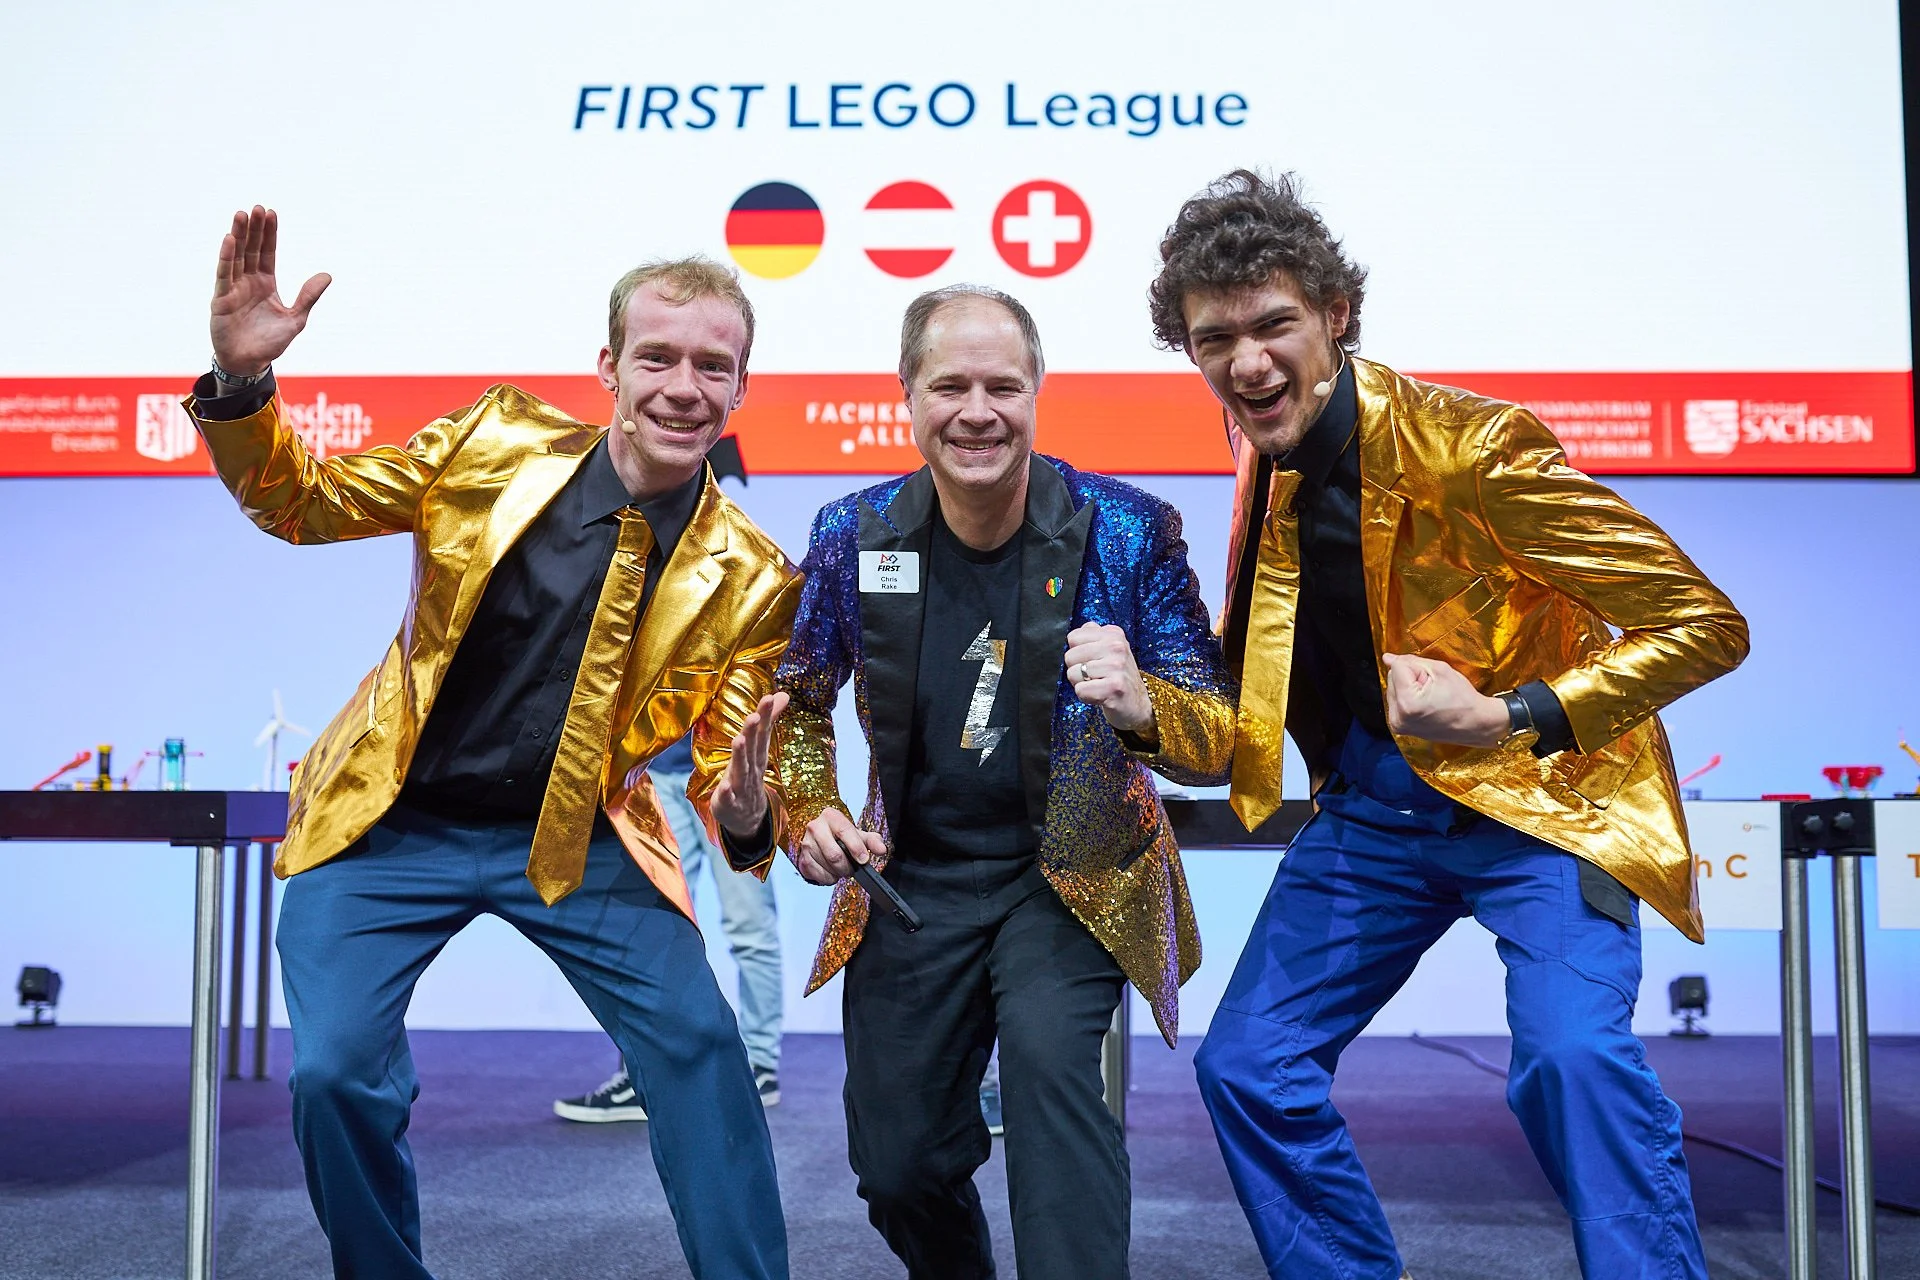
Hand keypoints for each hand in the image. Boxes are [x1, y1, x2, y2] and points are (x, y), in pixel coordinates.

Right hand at [210, 206, 331, 376]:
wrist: (249, 363)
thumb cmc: (270, 343)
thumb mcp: (296, 319)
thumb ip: (308, 296)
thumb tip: (327, 275)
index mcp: (266, 283)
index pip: (267, 253)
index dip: (269, 234)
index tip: (271, 213)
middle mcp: (248, 282)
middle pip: (251, 249)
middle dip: (253, 229)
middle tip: (256, 208)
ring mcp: (233, 289)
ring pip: (236, 257)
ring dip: (238, 236)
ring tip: (241, 215)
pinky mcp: (221, 300)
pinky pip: (224, 275)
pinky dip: (227, 258)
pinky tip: (229, 240)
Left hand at [709, 692, 787, 836]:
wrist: (748, 817)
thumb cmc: (750, 776)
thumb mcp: (758, 748)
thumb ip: (768, 721)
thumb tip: (782, 694)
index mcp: (757, 755)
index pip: (763, 733)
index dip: (766, 716)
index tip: (769, 697)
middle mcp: (751, 769)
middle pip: (753, 749)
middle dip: (753, 732)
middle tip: (754, 714)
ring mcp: (741, 787)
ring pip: (741, 770)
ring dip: (740, 756)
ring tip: (738, 740)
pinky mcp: (728, 803)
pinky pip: (728, 798)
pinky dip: (726, 793)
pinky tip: (723, 786)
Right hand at [794, 808, 886, 885]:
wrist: (818, 838)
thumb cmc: (839, 835)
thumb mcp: (857, 834)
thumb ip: (872, 841)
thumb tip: (881, 849)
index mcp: (831, 817)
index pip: (844, 831)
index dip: (856, 847)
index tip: (864, 859)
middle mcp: (815, 828)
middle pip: (835, 855)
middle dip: (847, 866)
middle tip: (852, 867)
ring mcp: (806, 844)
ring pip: (827, 867)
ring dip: (839, 873)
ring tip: (841, 868)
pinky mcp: (802, 860)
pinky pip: (819, 876)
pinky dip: (829, 879)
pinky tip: (831, 871)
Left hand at [1065, 623, 1153, 733]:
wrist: (1137, 705)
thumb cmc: (1117, 677)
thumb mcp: (1109, 650)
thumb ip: (1092, 637)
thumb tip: (1076, 633)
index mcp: (1114, 634)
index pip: (1073, 638)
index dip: (1078, 654)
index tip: (1095, 662)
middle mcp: (1117, 646)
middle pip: (1070, 656)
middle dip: (1077, 670)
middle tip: (1097, 677)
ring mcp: (1116, 666)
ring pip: (1073, 673)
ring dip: (1082, 684)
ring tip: (1100, 686)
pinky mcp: (1114, 687)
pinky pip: (1080, 690)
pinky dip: (1086, 697)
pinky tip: (1101, 696)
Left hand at [1380, 652, 1509, 746]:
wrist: (1474, 724)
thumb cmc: (1462, 699)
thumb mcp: (1440, 670)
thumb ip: (1410, 662)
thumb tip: (1387, 658)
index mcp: (1407, 703)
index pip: (1397, 667)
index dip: (1417, 667)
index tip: (1432, 679)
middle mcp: (1398, 717)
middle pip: (1392, 677)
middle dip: (1410, 677)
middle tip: (1432, 688)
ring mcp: (1398, 724)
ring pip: (1392, 688)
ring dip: (1407, 687)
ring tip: (1429, 697)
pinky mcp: (1399, 727)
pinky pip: (1395, 701)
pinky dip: (1406, 698)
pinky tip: (1423, 703)